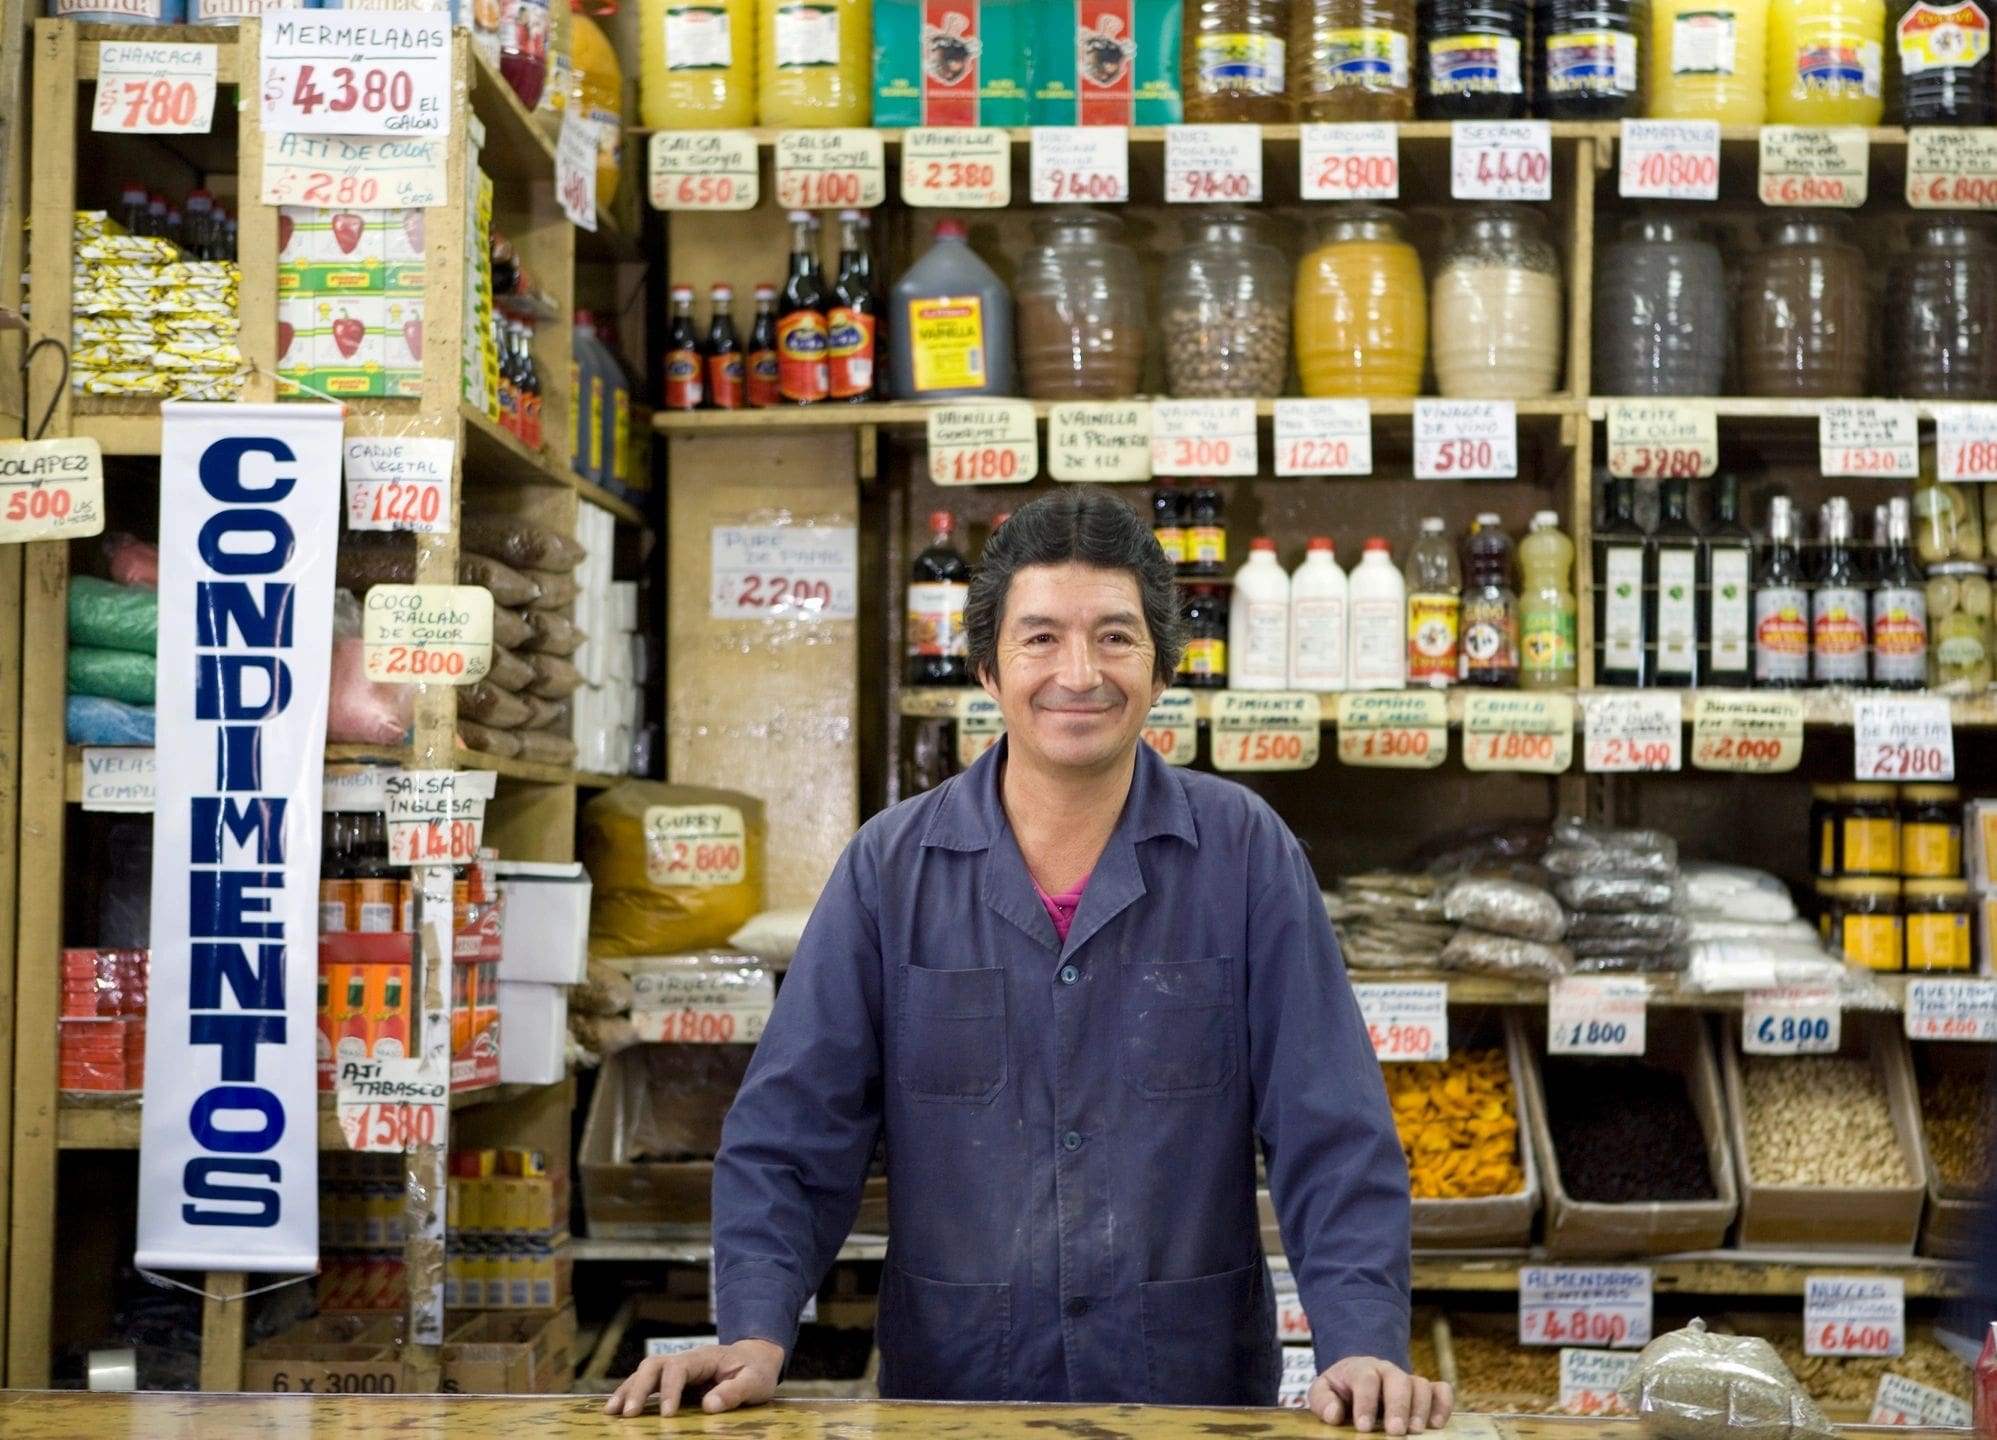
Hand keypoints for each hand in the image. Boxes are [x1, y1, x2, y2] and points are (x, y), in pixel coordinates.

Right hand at [604, 1338, 784, 1417]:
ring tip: (611, 1412)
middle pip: (654, 1365)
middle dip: (638, 1388)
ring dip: (627, 1390)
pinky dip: (630, 1393)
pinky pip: (647, 1383)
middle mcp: (686, 1359)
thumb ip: (735, 1391)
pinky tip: (616, 1409)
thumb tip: (709, 1405)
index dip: (670, 1390)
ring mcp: (677, 1368)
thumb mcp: (755, 1381)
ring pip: (645, 1372)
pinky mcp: (672, 1380)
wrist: (755, 1358)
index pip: (679, 1368)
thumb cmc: (755, 1370)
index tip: (667, 1415)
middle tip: (629, 1413)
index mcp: (704, 1357)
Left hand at [1309, 1355, 1453, 1434]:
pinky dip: (1443, 1404)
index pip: (1365, 1380)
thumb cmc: (1341, 1389)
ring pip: (1421, 1385)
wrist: (1358, 1377)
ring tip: (1416, 1431)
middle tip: (1395, 1431)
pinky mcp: (1425, 1391)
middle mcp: (1387, 1371)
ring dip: (1421, 1408)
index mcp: (1360, 1369)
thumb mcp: (1323, 1391)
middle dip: (1398, 1406)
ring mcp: (1407, 1379)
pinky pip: (1441, 1390)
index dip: (1365, 1403)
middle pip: (1397, 1380)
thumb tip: (1333, 1415)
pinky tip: (1437, 1424)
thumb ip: (1323, 1401)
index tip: (1364, 1427)